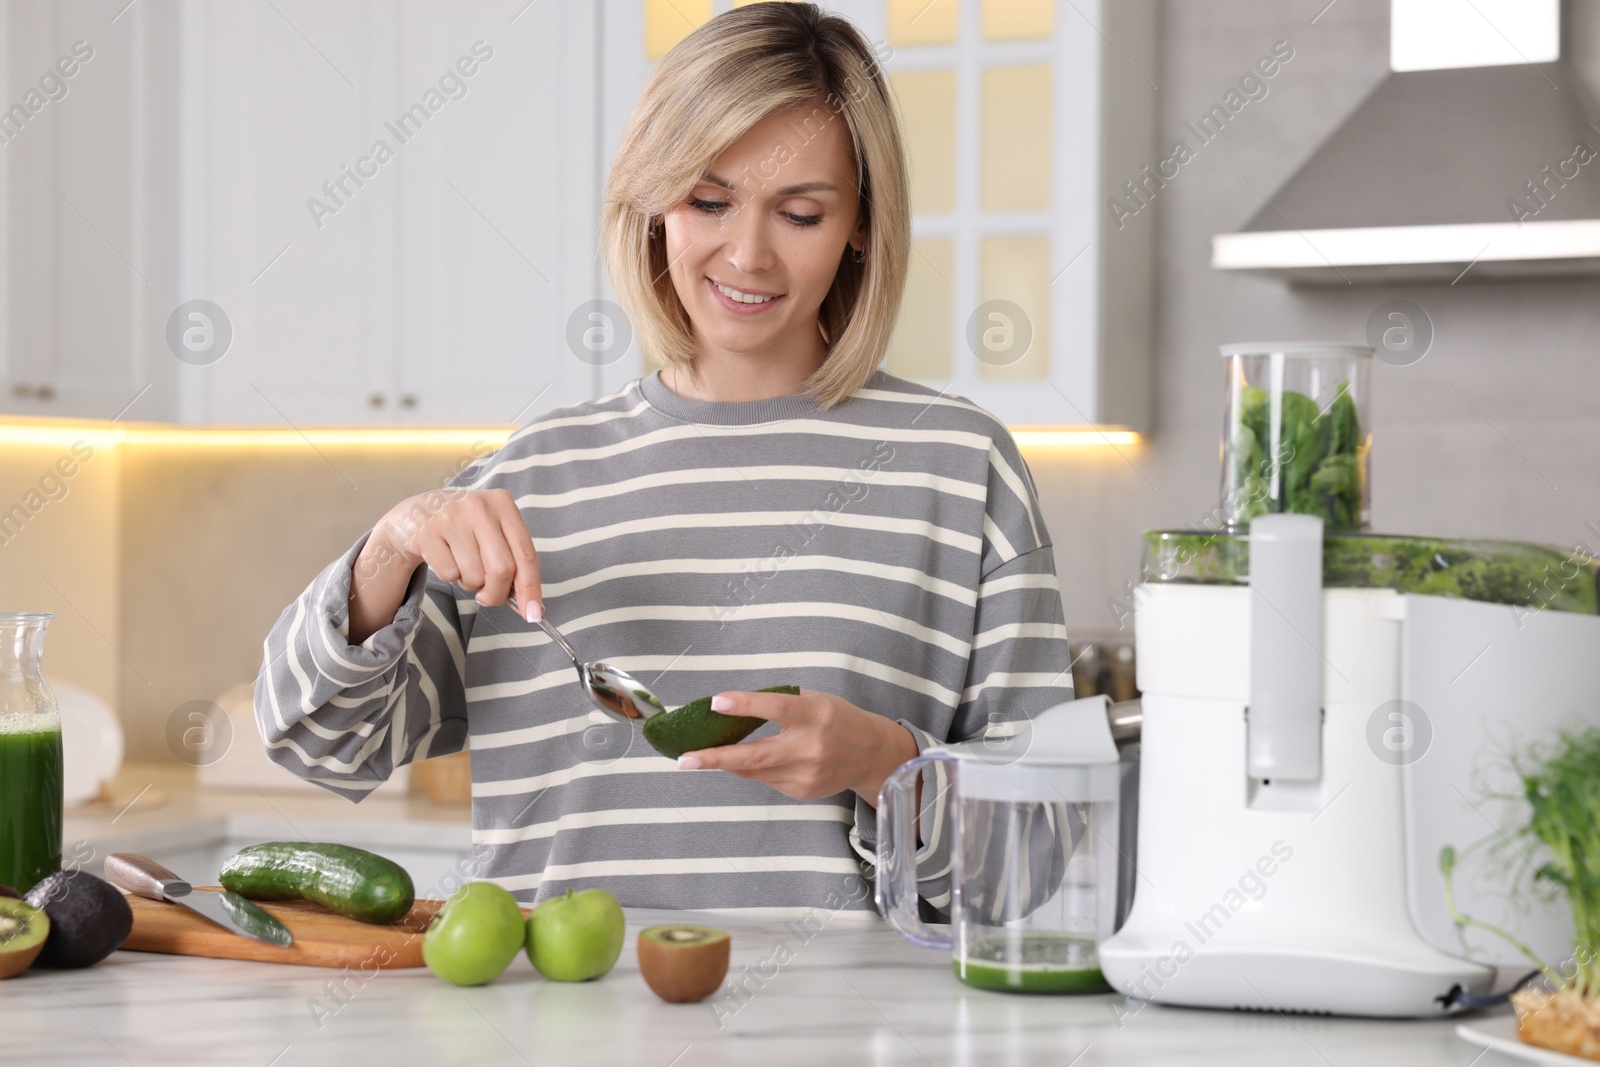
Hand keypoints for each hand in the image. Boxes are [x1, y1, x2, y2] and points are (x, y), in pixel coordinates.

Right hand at [349, 488, 540, 642]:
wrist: (418, 513)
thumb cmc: (465, 528)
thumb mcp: (492, 532)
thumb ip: (513, 561)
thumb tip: (532, 605)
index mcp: (503, 504)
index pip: (526, 554)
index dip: (531, 588)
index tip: (533, 614)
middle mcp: (479, 507)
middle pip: (502, 569)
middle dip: (497, 594)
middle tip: (487, 597)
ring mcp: (451, 517)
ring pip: (475, 576)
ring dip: (470, 583)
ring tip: (462, 565)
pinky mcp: (427, 532)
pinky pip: (449, 574)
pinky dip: (450, 577)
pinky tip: (445, 558)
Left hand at [677, 688, 919, 805]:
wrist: (873, 756)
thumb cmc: (839, 720)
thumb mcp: (815, 700)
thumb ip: (780, 704)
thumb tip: (734, 708)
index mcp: (816, 715)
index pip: (776, 708)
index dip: (745, 705)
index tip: (715, 703)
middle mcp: (811, 747)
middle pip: (755, 755)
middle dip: (714, 758)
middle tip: (684, 760)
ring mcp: (806, 774)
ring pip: (754, 770)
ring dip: (727, 762)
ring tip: (702, 756)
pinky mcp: (802, 791)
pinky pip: (766, 779)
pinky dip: (753, 768)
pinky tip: (752, 759)